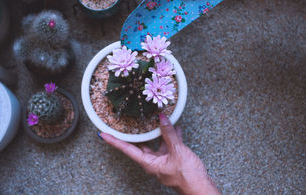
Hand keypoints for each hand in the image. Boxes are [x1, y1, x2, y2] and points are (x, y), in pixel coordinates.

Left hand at [99, 114, 220, 194]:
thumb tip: (162, 118)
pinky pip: (168, 146)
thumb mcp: (178, 151)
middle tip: (128, 122)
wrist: (202, 189)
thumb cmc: (188, 177)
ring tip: (158, 119)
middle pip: (141, 145)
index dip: (114, 141)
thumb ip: (169, 134)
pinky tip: (175, 127)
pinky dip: (171, 136)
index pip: (127, 149)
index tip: (103, 134)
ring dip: (158, 132)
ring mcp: (163, 163)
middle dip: (138, 133)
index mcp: (149, 163)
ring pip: (157, 144)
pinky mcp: (172, 162)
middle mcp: (153, 163)